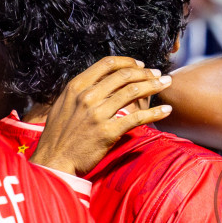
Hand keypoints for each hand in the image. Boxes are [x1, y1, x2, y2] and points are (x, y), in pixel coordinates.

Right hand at [31, 56, 172, 175]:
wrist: (54, 160)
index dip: (128, 62)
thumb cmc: (59, 135)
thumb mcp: (64, 105)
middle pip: (124, 76)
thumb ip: (80, 92)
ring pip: (133, 92)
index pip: (107, 64)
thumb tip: (99, 81)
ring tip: (166, 84)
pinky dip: (155, 112)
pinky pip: (137, 118)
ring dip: (154, 86)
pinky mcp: (108, 132)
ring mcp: (98, 114)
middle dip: (146, 72)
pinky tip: (167, 110)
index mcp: (76, 87)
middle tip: (158, 74)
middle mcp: (87, 97)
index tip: (140, 64)